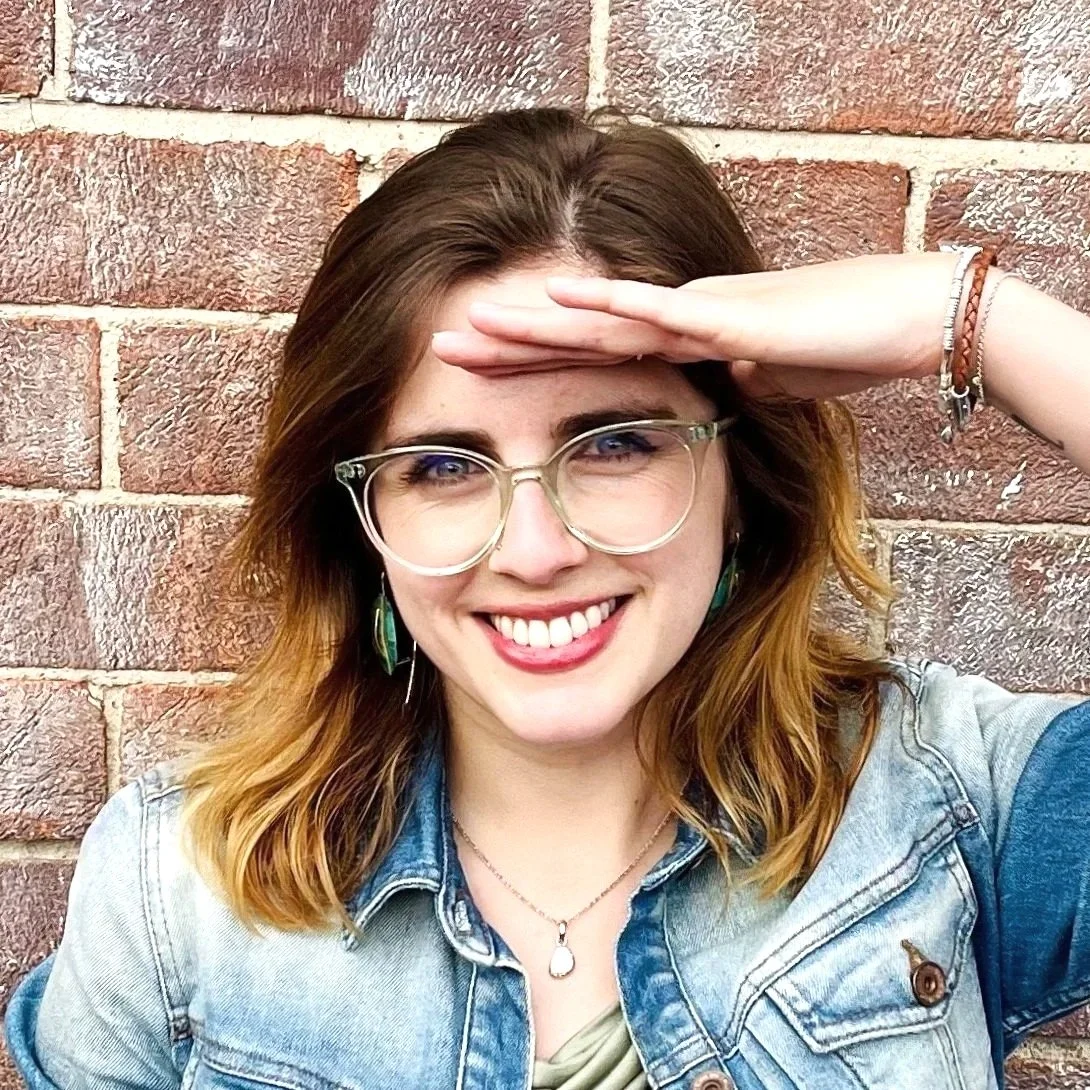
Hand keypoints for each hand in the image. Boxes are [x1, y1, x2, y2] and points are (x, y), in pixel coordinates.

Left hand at [430, 252, 965, 399]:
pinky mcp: (728, 314)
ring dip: (534, 323)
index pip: (589, 359)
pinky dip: (606, 300)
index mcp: (678, 344)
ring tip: (471, 323)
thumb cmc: (840, 350)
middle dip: (507, 346)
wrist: (903, 319)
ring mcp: (696, 312)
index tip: (479, 378)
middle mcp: (674, 321)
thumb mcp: (768, 388)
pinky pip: (657, 308)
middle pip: (575, 335)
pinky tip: (556, 292)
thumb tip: (715, 399)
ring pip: (599, 317)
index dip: (531, 367)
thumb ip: (731, 390)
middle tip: (441, 347)